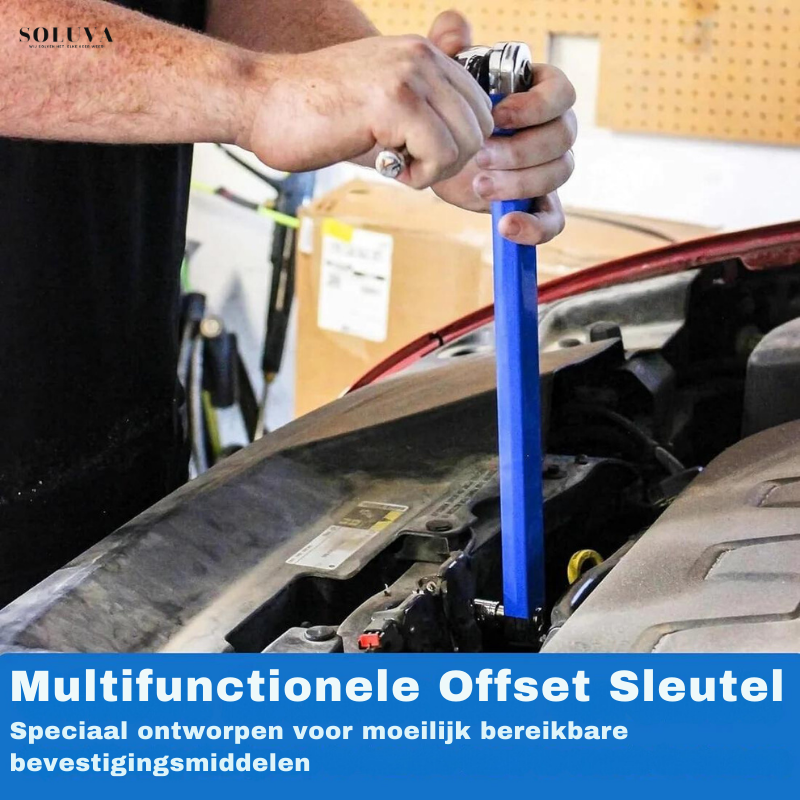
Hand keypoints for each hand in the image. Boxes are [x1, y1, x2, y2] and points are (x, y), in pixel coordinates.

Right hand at [239, 35, 493, 188]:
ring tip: (396, 167)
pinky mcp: (394, 102)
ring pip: (468, 140)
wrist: (262, 103)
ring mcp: (410, 75)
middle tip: (411, 167)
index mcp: (423, 54)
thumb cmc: (315, 115)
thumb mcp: (379, 107)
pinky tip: (389, 169)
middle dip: (454, 161)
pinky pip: (441, 153)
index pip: (480, 105)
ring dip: (437, 170)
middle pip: (482, 124)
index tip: (422, 156)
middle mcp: (422, 57)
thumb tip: (464, 152)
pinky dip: (421, 176)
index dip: (459, 144)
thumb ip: (422, 118)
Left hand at [427, 11, 576, 244]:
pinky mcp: (535, 202)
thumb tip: (454, 28)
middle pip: (563, 137)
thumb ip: (450, 46)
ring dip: (520, 182)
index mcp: (540, 94)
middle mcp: (551, 130)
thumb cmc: (447, 107)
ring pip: (558, 174)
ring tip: (479, 184)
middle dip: (522, 149)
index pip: (562, 94)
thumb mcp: (444, 75)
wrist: (433, 147)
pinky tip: (505, 225)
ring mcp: (547, 168)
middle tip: (481, 156)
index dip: (535, 107)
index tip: (498, 116)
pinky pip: (552, 219)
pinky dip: (534, 227)